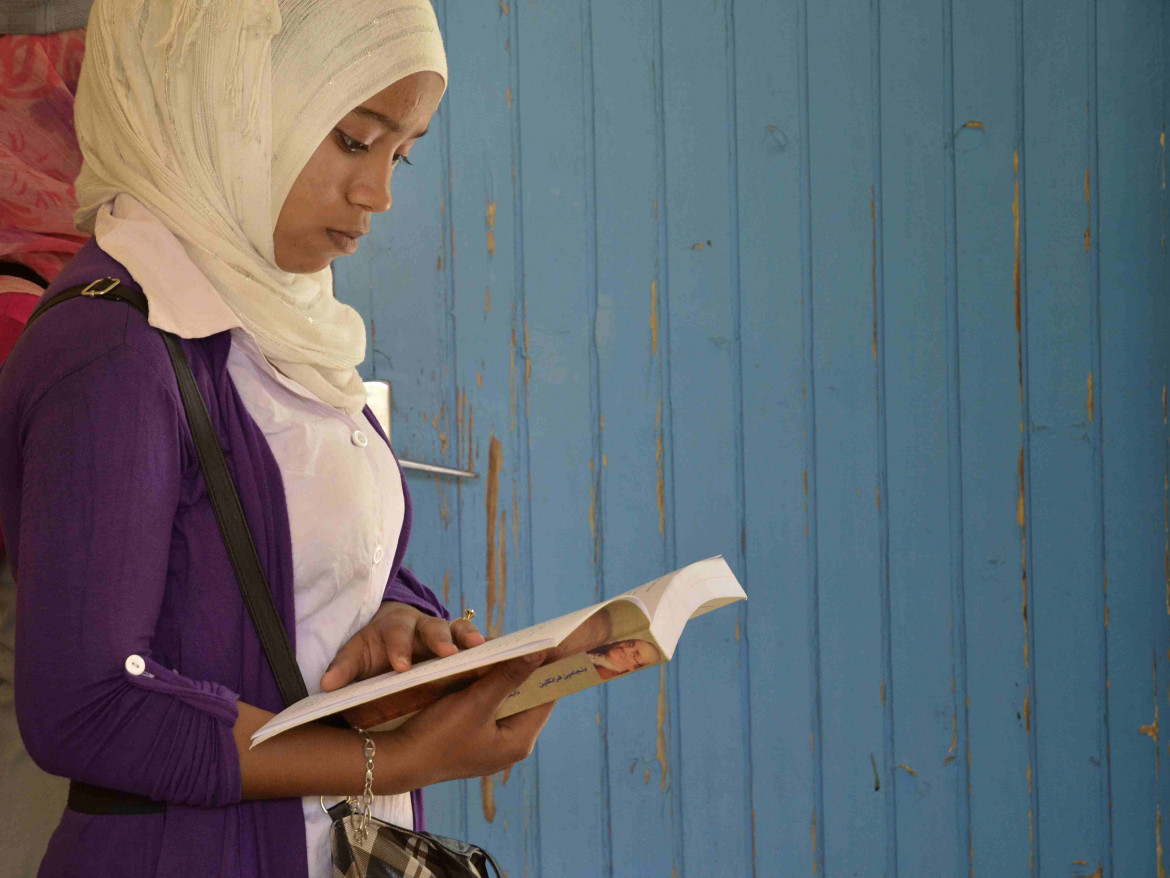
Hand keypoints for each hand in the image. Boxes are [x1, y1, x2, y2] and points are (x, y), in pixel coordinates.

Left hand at [320, 602, 485, 691]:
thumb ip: (343, 669)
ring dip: (469, 638)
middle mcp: (422, 626)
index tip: (401, 668)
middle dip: (440, 639)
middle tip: (448, 653)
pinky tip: (499, 659)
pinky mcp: (460, 644)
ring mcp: (444, 633)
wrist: (390, 636)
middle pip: (433, 627)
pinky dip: (484, 647)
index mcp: (394, 628)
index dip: (400, 650)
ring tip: (480, 649)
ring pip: (458, 629)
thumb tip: (326, 686)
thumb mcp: (355, 657)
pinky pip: (474, 642)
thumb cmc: (373, 651)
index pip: (397, 635)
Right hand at [394, 651, 555, 785]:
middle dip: (525, 670)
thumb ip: (508, 675)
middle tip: (525, 640)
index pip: (545, 697)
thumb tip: (541, 652)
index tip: (551, 641)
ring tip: (505, 651)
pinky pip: (493, 707)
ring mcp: (494, 744)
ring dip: (506, 677)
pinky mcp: (478, 740)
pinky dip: (491, 688)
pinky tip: (483, 670)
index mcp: (519, 742)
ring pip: (509, 701)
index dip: (548, 668)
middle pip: (528, 698)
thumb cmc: (438, 735)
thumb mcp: (475, 702)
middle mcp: (512, 745)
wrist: (398, 762)